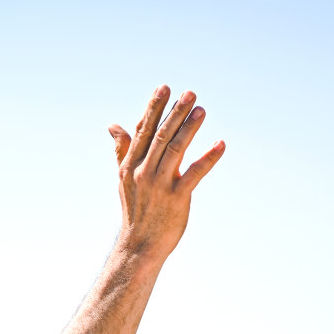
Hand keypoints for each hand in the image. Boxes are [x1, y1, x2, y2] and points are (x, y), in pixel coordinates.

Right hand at [107, 86, 224, 260]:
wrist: (139, 246)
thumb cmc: (135, 210)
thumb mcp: (124, 178)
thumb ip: (122, 150)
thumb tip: (113, 125)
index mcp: (130, 165)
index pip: (143, 130)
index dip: (154, 108)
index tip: (165, 88)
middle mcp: (143, 172)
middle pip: (160, 136)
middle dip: (175, 113)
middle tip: (189, 93)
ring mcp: (160, 185)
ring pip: (175, 150)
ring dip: (189, 129)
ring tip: (201, 110)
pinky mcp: (177, 199)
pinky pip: (195, 174)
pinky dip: (208, 158)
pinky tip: (220, 144)